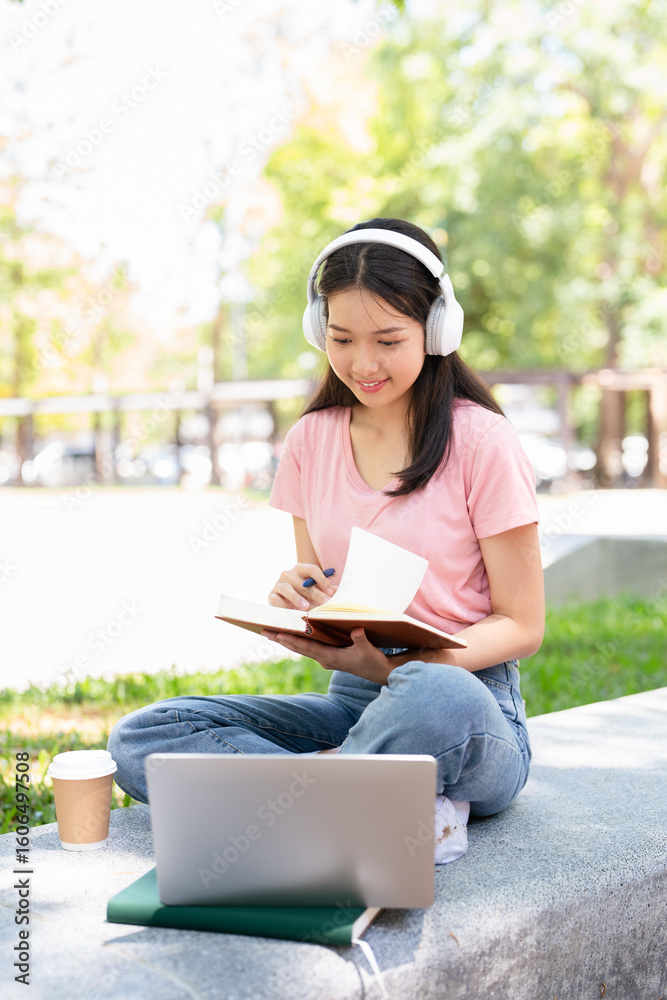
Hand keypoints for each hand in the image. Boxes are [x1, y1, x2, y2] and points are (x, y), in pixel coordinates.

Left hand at [260, 627, 393, 685]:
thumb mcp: (368, 650)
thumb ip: (361, 640)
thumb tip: (356, 631)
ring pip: (301, 648)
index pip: (307, 648)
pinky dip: (296, 641)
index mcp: (330, 658)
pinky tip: (289, 635)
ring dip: (286, 640)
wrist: (378, 672)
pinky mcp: (328, 656)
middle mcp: (324, 659)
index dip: (292, 640)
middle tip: (263, 631)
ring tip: (270, 632)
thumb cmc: (372, 660)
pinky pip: (308, 647)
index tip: (278, 634)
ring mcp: (325, 658)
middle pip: (298, 648)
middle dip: (281, 639)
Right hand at [268, 563, 337, 611]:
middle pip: (302, 582)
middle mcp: (288, 574)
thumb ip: (328, 591)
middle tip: (325, 602)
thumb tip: (340, 592)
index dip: (322, 580)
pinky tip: (290, 612)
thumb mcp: (317, 592)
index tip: (331, 592)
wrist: (286, 605)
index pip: (312, 569)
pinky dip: (283, 606)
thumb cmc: (305, 596)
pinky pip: (275, 599)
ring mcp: (278, 584)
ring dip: (297, 598)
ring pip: (287, 589)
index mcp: (301, 569)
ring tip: (306, 607)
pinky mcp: (271, 596)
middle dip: (315, 593)